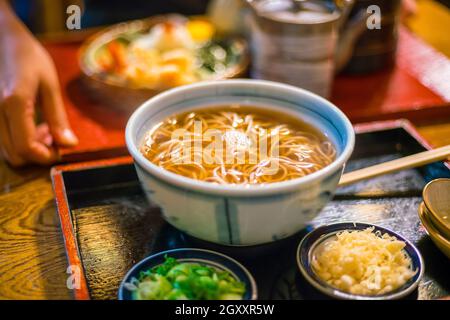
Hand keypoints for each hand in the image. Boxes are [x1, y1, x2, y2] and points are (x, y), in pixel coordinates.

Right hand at [0, 3, 77, 165]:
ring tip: (44, 129)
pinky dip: (17, 140)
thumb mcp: (50, 85)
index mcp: (14, 103)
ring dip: (27, 148)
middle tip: (54, 138)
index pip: (26, 148)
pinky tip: (30, 124)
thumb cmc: (27, 56)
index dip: (46, 157)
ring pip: (6, 150)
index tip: (61, 150)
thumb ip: (58, 118)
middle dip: (38, 154)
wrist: (0, 38)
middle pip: (14, 156)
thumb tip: (69, 145)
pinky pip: (1, 139)